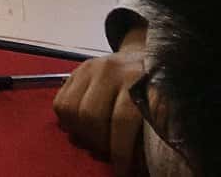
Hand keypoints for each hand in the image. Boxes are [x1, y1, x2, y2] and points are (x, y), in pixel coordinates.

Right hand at [54, 28, 147, 176]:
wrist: (144, 55)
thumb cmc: (153, 88)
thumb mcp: (159, 105)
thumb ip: (150, 125)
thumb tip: (140, 162)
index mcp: (137, 79)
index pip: (122, 120)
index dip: (120, 151)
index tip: (123, 170)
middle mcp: (112, 70)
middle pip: (92, 116)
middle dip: (99, 143)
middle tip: (108, 155)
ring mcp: (91, 67)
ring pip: (73, 110)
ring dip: (83, 134)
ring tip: (96, 142)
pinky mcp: (77, 70)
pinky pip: (61, 102)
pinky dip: (68, 122)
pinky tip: (83, 128)